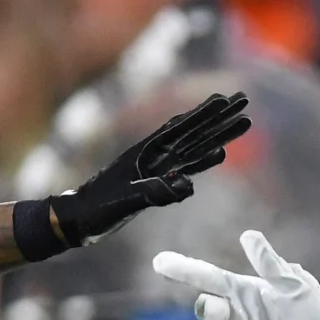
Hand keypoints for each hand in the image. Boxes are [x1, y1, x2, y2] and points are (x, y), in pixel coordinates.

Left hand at [51, 92, 250, 244]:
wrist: (76, 219)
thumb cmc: (95, 210)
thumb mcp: (123, 201)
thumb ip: (152, 192)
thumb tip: (186, 185)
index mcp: (146, 153)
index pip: (183, 130)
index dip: (206, 115)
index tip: (227, 100)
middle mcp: (154, 155)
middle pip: (194, 132)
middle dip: (219, 117)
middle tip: (243, 101)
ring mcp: (156, 168)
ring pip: (194, 146)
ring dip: (218, 134)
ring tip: (240, 122)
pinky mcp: (157, 182)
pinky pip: (187, 166)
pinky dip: (203, 157)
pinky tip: (214, 151)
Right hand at [156, 230, 319, 319]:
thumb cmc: (317, 313)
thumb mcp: (296, 286)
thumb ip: (271, 264)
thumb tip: (248, 236)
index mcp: (246, 294)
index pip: (209, 278)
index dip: (185, 269)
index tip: (159, 262)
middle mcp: (237, 317)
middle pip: (204, 308)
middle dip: (205, 308)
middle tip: (216, 308)